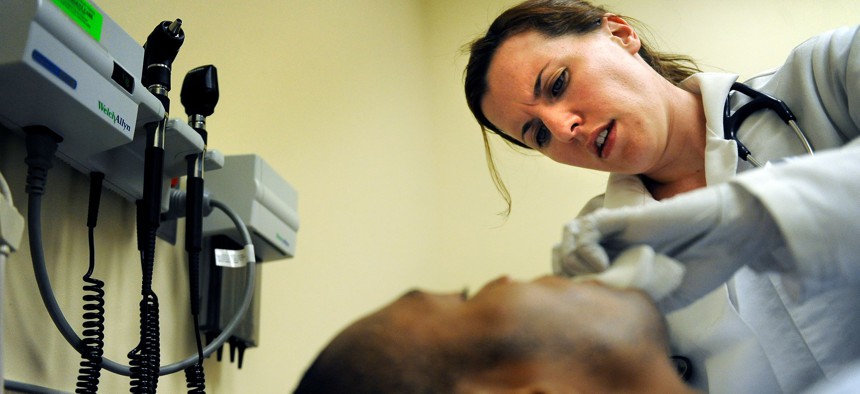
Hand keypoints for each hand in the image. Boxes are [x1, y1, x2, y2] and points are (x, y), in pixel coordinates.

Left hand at [554, 183, 785, 309]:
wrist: (729, 234)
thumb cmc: (705, 264)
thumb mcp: (668, 295)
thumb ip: (636, 301)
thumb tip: (605, 321)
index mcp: (622, 263)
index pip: (577, 274)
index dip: (572, 289)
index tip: (582, 308)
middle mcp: (614, 247)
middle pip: (565, 258)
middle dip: (566, 277)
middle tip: (584, 294)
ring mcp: (617, 232)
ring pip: (570, 241)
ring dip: (572, 263)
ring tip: (593, 278)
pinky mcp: (624, 219)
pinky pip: (588, 228)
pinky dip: (585, 247)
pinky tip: (601, 264)